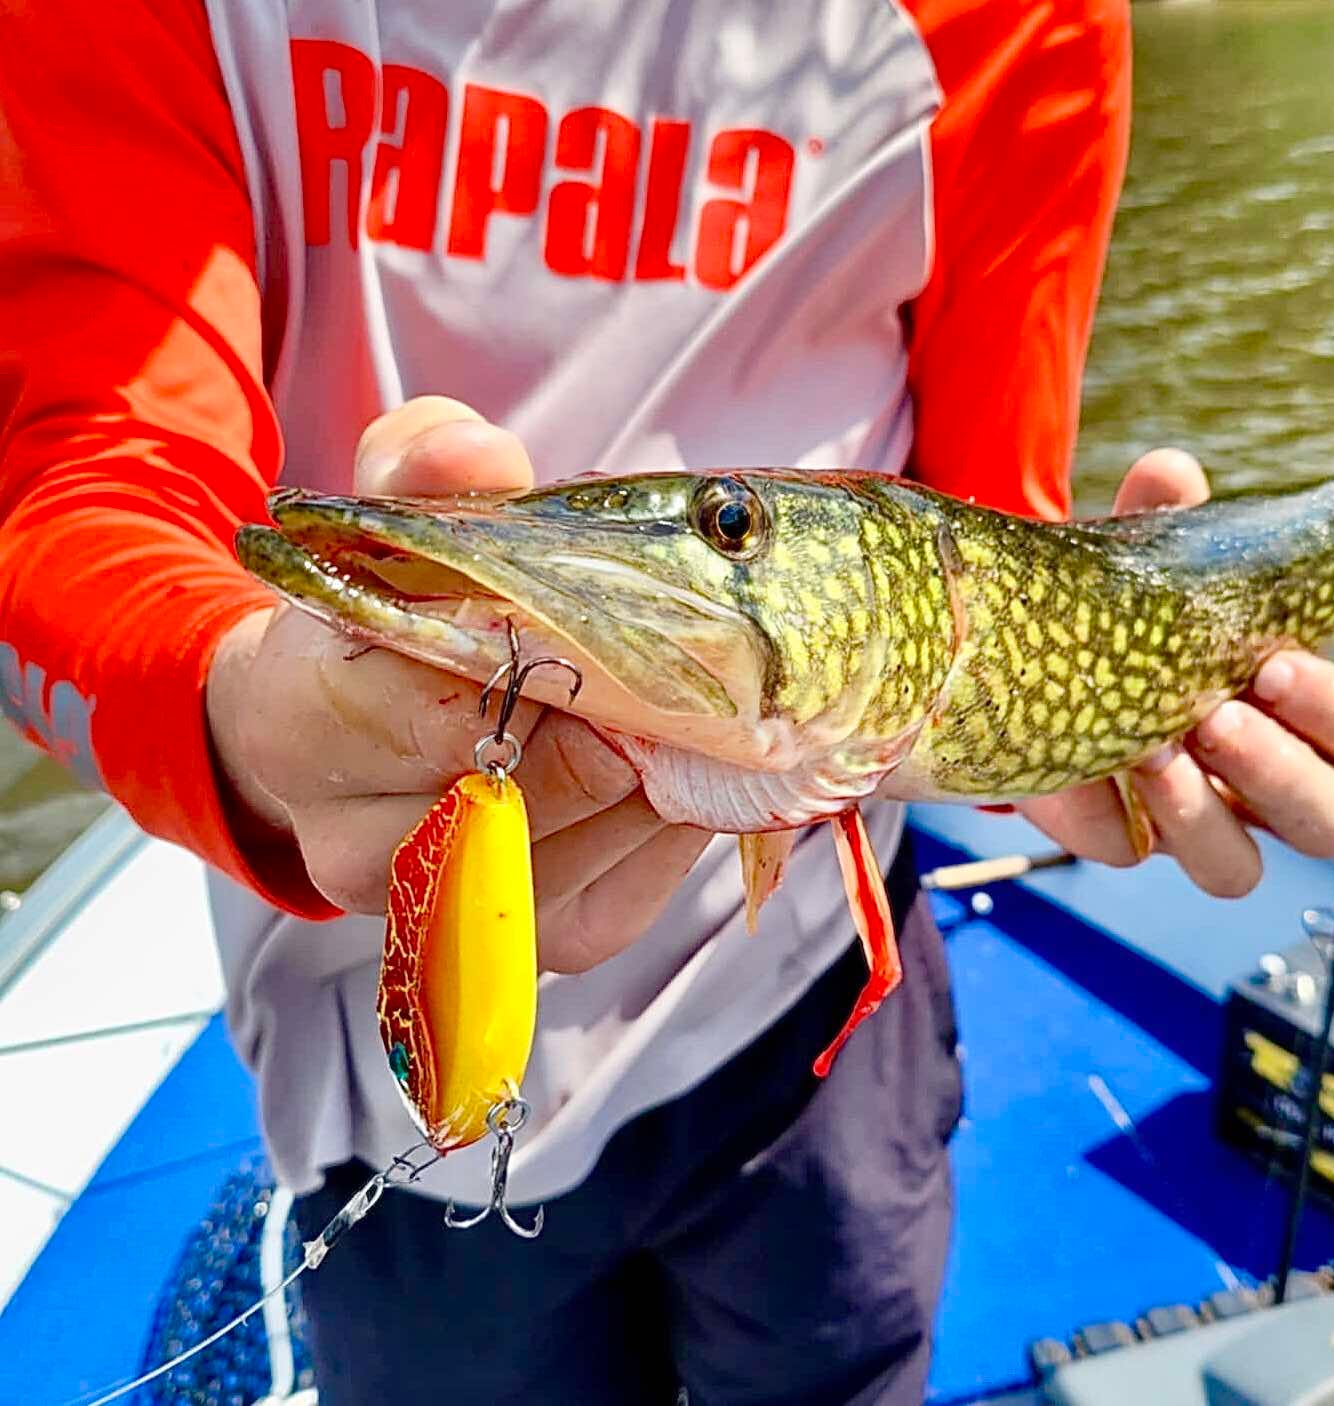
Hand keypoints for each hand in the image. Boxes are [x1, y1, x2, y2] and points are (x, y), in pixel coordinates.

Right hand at [207, 396, 712, 970]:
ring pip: (596, 841)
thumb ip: (423, 467)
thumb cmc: (382, 624)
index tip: (599, 613)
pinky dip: (675, 814)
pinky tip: (675, 758)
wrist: (350, 744)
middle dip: (614, 713)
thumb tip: (476, 455)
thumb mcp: (388, 522)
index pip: (439, 708)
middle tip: (676, 653)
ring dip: (658, 763)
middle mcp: (359, 851)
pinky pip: (638, 884)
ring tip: (685, 696)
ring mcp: (454, 913)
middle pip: (530, 790)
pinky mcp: (542, 942)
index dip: (540, 658)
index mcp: (299, 730)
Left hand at [1017, 449, 1333, 897]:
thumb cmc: (1122, 611)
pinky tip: (1090, 768)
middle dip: (1282, 772)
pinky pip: (1131, 853)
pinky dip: (1114, 814)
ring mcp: (1190, 823)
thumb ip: (1168, 524)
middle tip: (1220, 713)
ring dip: (1204, 813)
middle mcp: (1259, 783)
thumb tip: (1173, 472)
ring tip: (1154, 746)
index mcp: (1298, 715)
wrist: (1023, 654)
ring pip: (1239, 869)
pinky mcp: (1118, 839)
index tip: (1275, 662)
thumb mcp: (1145, 565)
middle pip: (1331, 823)